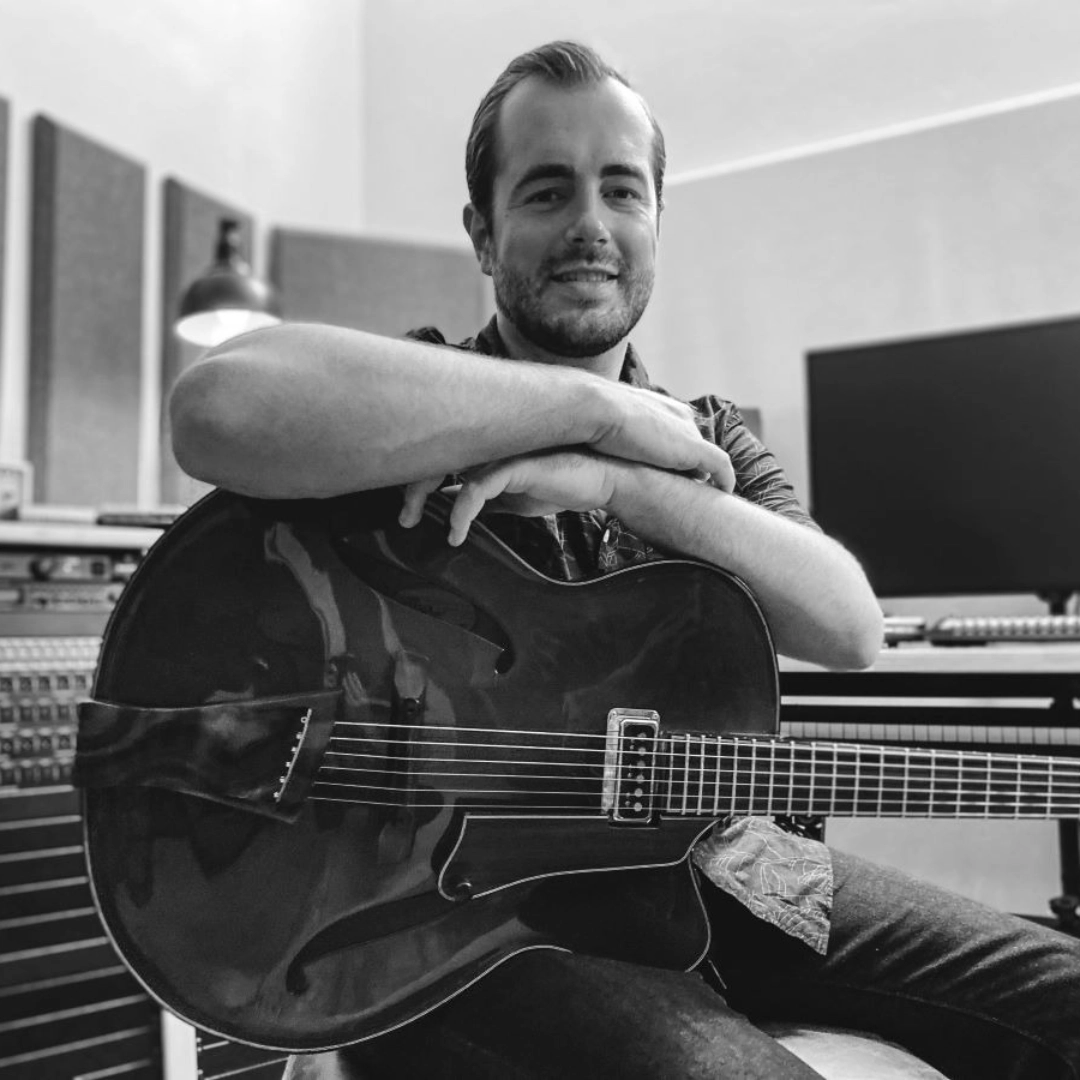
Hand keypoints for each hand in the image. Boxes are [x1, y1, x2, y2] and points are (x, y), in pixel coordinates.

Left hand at [399, 451, 619, 545]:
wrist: (600, 481)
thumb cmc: (559, 483)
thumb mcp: (511, 498)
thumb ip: (483, 499)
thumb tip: (455, 511)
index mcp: (484, 446)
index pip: (437, 455)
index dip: (417, 480)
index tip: (408, 510)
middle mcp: (488, 442)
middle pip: (433, 454)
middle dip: (411, 486)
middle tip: (404, 518)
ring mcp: (501, 449)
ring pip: (446, 466)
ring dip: (422, 495)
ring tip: (414, 522)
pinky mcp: (515, 464)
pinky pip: (476, 487)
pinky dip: (460, 511)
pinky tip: (456, 532)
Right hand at [590, 384, 734, 491]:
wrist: (597, 410)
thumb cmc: (592, 417)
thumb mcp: (606, 425)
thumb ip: (615, 436)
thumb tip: (602, 450)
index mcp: (662, 406)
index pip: (678, 432)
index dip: (676, 452)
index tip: (672, 471)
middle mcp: (680, 415)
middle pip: (694, 445)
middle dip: (693, 465)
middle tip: (692, 487)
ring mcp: (689, 431)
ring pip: (707, 458)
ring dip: (707, 475)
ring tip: (707, 495)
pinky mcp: (694, 449)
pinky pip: (720, 466)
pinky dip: (725, 478)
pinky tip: (725, 492)